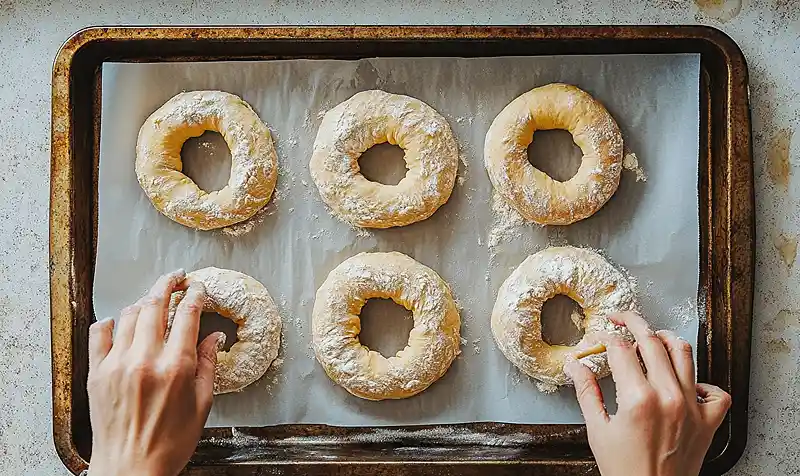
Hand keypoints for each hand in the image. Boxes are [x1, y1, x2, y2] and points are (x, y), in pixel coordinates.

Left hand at [86, 270, 224, 475]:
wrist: (131, 470)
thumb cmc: (169, 444)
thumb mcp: (202, 405)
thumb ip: (207, 366)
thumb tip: (213, 338)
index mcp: (176, 368)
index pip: (187, 315)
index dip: (195, 296)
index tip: (198, 289)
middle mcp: (145, 360)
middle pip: (155, 305)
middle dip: (168, 284)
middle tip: (176, 277)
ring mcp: (117, 365)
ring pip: (129, 315)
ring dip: (143, 301)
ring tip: (153, 300)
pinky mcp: (97, 373)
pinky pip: (99, 333)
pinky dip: (111, 321)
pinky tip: (119, 321)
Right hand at [565, 311, 730, 475]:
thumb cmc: (624, 470)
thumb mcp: (597, 429)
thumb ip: (586, 391)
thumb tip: (575, 365)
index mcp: (638, 399)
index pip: (620, 349)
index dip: (606, 337)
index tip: (600, 337)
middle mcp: (669, 397)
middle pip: (652, 341)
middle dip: (634, 323)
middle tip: (622, 319)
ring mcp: (692, 408)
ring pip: (684, 354)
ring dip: (665, 340)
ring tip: (652, 338)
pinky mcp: (708, 422)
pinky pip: (715, 391)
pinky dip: (702, 382)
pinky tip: (685, 382)